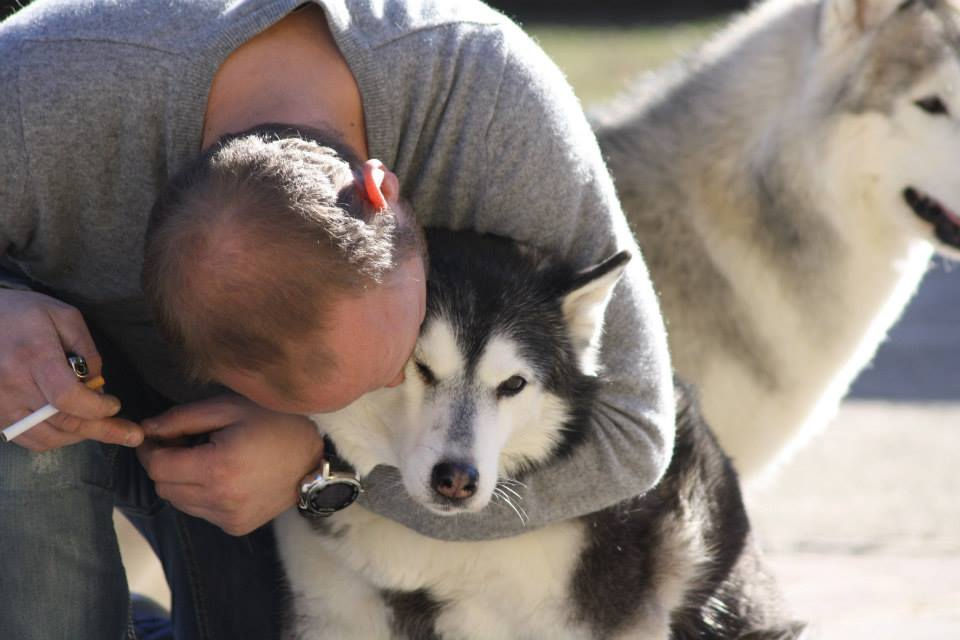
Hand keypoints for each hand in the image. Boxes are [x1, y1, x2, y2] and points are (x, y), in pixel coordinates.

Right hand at [0, 289, 142, 450]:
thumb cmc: (22, 313)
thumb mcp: (63, 316)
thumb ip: (87, 350)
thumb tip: (98, 384)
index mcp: (34, 356)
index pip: (68, 397)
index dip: (97, 408)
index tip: (115, 405)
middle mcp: (13, 385)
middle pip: (63, 422)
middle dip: (103, 430)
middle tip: (132, 434)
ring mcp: (0, 404)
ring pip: (47, 438)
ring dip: (80, 436)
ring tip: (101, 426)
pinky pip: (28, 439)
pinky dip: (56, 438)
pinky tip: (72, 427)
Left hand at [137, 394, 324, 534]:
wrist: (315, 459)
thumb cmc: (274, 424)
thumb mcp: (229, 408)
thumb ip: (182, 418)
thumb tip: (146, 429)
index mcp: (218, 467)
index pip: (157, 467)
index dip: (150, 449)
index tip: (156, 435)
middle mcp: (220, 499)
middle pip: (163, 487)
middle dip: (164, 465)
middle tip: (184, 443)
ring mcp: (229, 517)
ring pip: (178, 502)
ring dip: (181, 481)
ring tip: (206, 459)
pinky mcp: (236, 527)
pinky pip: (200, 512)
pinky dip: (201, 495)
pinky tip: (223, 476)